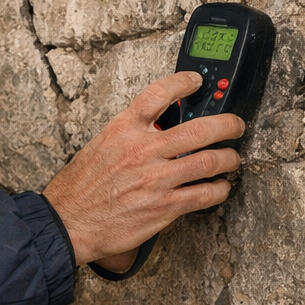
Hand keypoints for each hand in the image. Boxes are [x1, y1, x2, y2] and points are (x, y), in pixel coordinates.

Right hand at [42, 72, 243, 265]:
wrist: (69, 222)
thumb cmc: (79, 189)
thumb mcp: (99, 146)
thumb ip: (128, 135)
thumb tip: (154, 130)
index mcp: (124, 130)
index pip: (158, 94)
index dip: (183, 83)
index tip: (196, 81)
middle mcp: (143, 150)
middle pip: (199, 128)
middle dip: (227, 124)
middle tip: (235, 125)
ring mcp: (157, 179)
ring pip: (210, 161)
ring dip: (229, 159)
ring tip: (232, 159)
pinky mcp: (165, 207)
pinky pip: (204, 195)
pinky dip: (219, 190)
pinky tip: (220, 187)